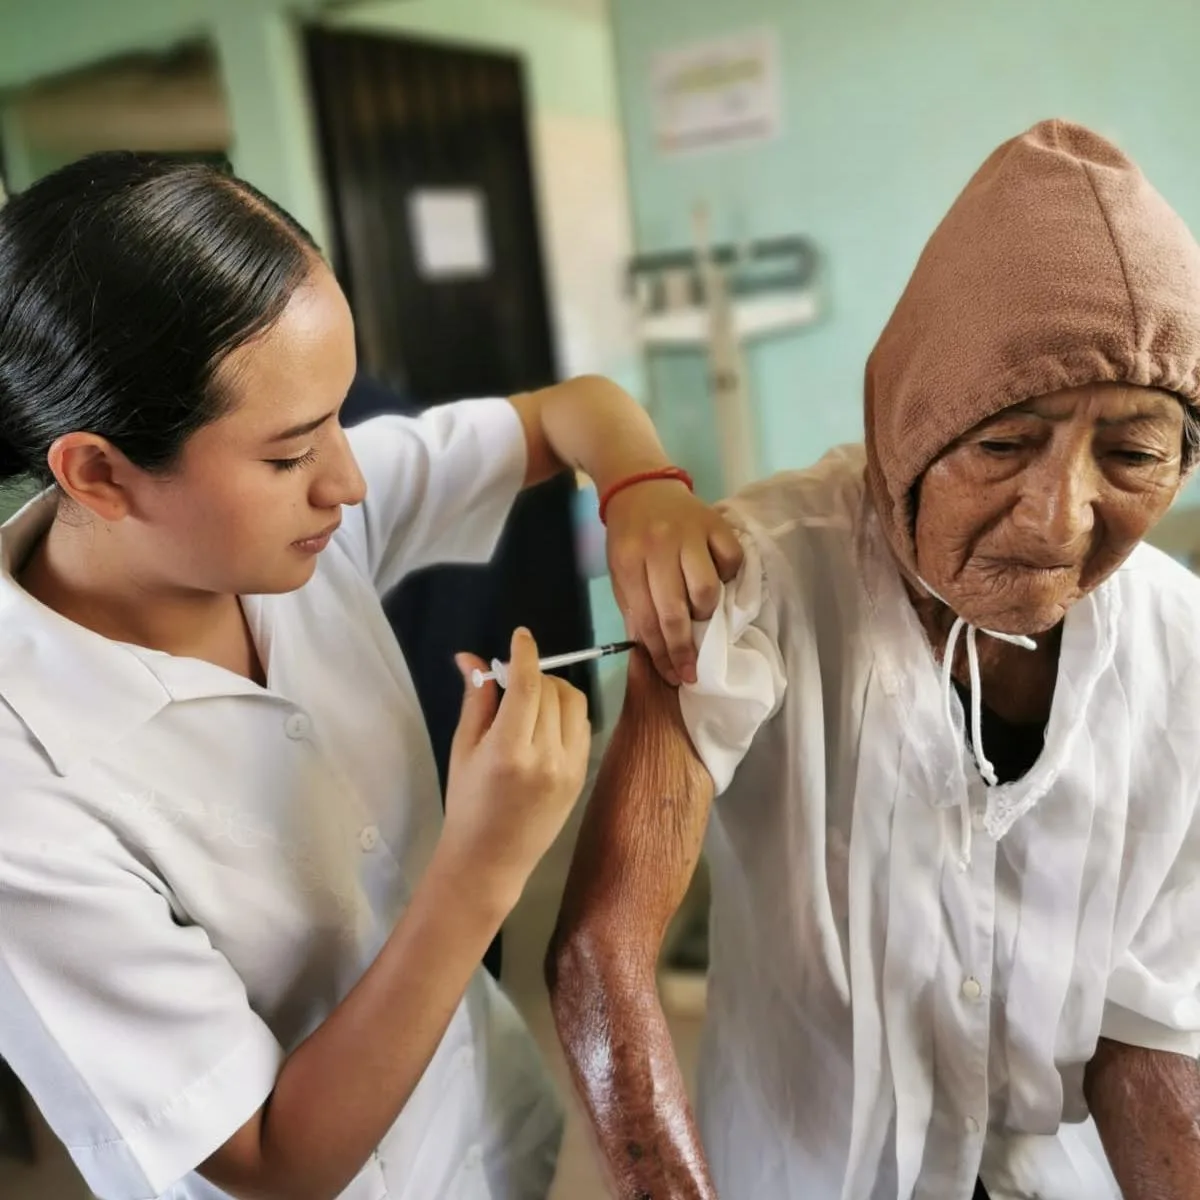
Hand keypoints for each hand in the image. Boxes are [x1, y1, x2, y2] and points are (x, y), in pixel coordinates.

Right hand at [442, 629, 591, 904]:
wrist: (490, 861)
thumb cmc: (466, 804)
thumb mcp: (463, 749)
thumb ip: (475, 700)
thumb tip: (472, 657)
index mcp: (508, 751)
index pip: (526, 685)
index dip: (525, 654)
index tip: (521, 635)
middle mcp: (545, 758)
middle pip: (551, 689)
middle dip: (533, 673)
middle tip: (512, 678)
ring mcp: (569, 768)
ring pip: (573, 703)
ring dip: (553, 688)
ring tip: (530, 698)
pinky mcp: (582, 775)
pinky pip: (583, 725)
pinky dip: (567, 711)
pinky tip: (546, 720)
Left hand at [604, 480, 743, 685]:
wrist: (639, 485)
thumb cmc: (628, 536)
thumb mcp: (620, 573)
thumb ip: (635, 609)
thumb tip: (656, 654)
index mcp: (628, 562)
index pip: (647, 619)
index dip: (662, 654)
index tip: (674, 676)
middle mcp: (658, 547)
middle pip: (676, 611)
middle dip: (684, 649)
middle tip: (691, 672)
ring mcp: (689, 533)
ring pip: (706, 589)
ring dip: (705, 612)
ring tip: (700, 615)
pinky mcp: (715, 523)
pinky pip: (731, 560)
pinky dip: (727, 576)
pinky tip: (716, 578)